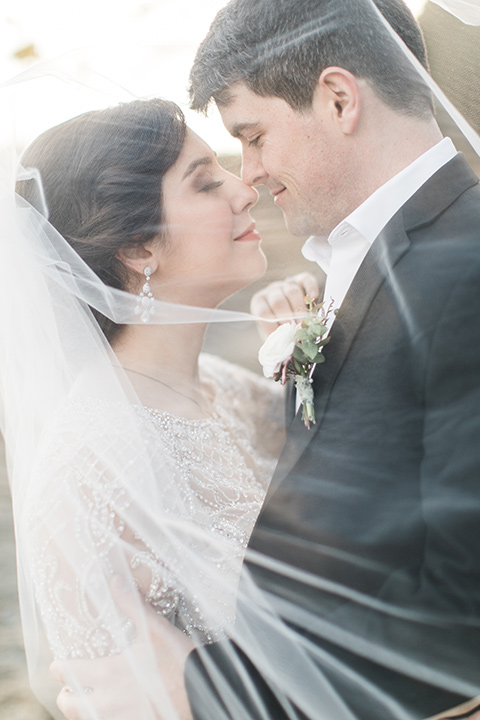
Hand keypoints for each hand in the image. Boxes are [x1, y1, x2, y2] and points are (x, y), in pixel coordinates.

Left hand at [50, 576, 193, 719]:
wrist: (201, 693)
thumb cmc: (178, 660)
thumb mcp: (155, 629)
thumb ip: (132, 605)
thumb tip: (113, 581)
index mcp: (108, 673)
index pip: (68, 673)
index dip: (59, 668)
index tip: (58, 665)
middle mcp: (107, 701)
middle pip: (69, 705)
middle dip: (65, 695)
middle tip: (69, 688)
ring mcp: (119, 718)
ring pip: (85, 718)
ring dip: (83, 710)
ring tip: (88, 701)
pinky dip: (104, 718)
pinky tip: (113, 710)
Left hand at [250, 272, 319, 340]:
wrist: (290, 312)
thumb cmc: (280, 326)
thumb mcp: (274, 334)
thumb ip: (275, 344)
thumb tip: (279, 361)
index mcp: (259, 303)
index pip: (263, 313)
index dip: (273, 326)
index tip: (283, 339)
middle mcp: (271, 291)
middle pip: (277, 301)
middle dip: (288, 318)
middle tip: (297, 332)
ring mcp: (286, 283)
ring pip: (292, 291)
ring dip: (300, 309)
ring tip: (306, 324)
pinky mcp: (301, 279)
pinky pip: (306, 280)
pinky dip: (311, 288)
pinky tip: (315, 298)